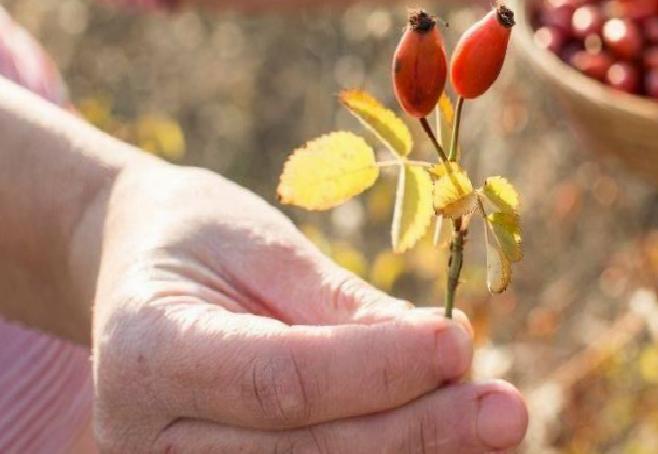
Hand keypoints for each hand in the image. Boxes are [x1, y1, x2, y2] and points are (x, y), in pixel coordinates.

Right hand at [87, 163, 526, 451]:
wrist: (134, 269)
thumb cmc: (205, 241)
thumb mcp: (266, 249)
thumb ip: (346, 308)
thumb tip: (447, 354)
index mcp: (145, 351)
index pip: (279, 381)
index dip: (378, 370)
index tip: (459, 342)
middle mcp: (144, 435)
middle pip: (304, 452)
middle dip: (418, 432)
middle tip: (506, 410)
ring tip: (490, 422)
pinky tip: (445, 439)